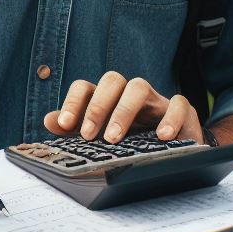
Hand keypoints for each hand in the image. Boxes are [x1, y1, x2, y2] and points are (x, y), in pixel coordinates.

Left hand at [43, 71, 203, 144]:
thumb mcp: (101, 137)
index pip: (85, 87)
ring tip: (115, 138)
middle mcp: (129, 94)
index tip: (67, 125)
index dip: (74, 102)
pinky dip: (171, 118)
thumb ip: (73, 129)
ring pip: (139, 86)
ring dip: (124, 111)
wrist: (176, 151)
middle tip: (90, 135)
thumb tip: (49, 120)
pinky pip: (179, 104)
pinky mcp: (183, 111)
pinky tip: (163, 137)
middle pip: (111, 80)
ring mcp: (156, 100)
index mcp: (107, 99)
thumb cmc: (133, 141)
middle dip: (98, 107)